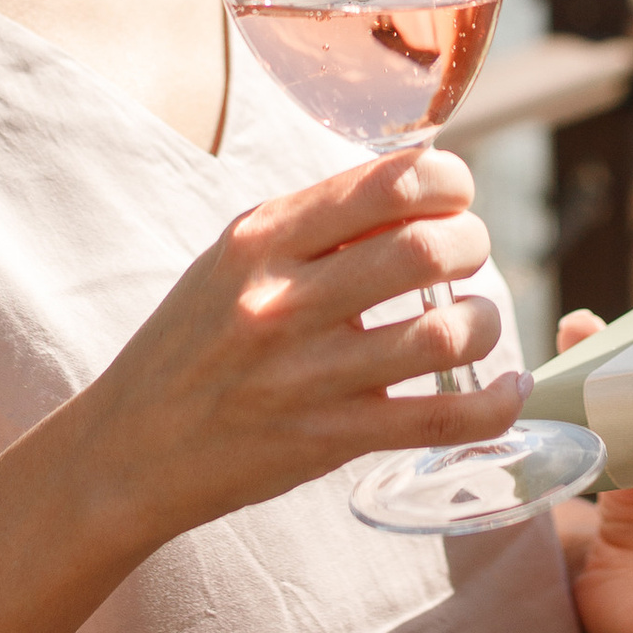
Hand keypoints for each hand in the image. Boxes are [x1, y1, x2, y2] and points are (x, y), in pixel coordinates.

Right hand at [87, 144, 527, 540]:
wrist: (129, 451)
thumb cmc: (189, 346)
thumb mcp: (230, 261)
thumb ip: (311, 227)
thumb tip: (411, 188)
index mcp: (260, 241)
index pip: (385, 184)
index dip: (446, 181)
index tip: (454, 195)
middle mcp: (282, 302)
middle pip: (426, 251)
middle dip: (473, 243)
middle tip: (471, 253)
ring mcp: (307, 376)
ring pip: (444, 335)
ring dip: (485, 321)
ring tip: (477, 321)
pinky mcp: (329, 440)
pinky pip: (440, 421)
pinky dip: (493, 405)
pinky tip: (503, 390)